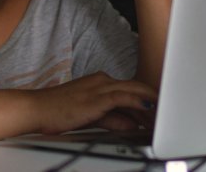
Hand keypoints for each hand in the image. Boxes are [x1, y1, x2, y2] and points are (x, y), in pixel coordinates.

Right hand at [30, 72, 156, 133]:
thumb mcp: (91, 116)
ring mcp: (99, 87)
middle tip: (168, 109)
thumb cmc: (58, 112)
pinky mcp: (96, 97)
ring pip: (133, 90)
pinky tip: (149, 107)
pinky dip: (138, 101)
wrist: (36, 110)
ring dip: (150, 101)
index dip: (147, 98)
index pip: (130, 89)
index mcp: (100, 82)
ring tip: (164, 111)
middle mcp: (102, 81)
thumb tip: (132, 124)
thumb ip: (113, 119)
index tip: (159, 109)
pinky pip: (123, 97)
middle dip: (153, 98)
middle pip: (136, 86)